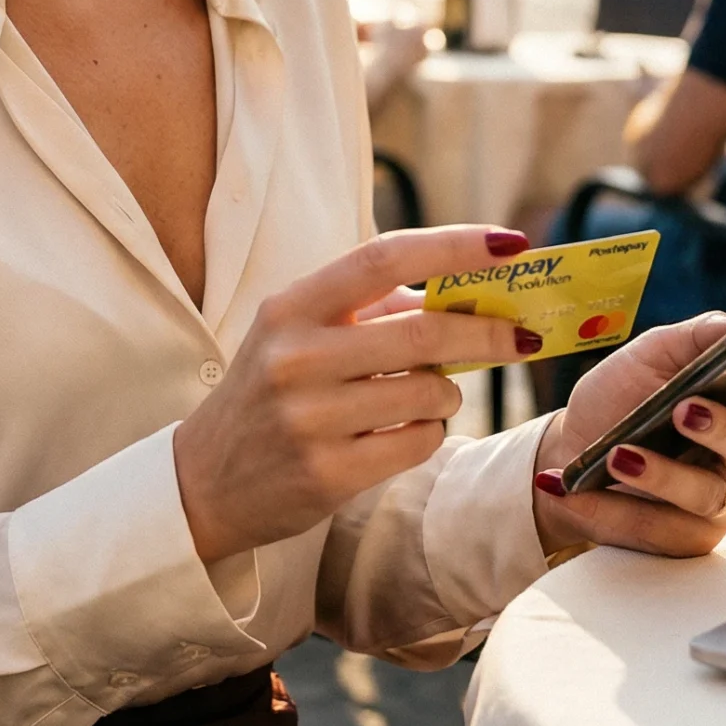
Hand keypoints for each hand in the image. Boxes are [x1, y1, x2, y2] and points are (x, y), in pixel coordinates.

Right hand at [174, 225, 535, 564]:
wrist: (204, 482)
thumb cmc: (269, 393)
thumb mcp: (298, 335)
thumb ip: (370, 310)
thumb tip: (463, 294)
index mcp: (290, 307)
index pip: (383, 257)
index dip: (454, 246)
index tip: (510, 243)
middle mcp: (295, 358)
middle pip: (423, 334)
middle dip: (487, 333)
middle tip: (521, 335)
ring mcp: (309, 419)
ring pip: (428, 395)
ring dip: (449, 394)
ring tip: (431, 396)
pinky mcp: (327, 473)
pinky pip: (417, 444)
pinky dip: (429, 434)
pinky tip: (405, 433)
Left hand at [531, 312, 725, 559]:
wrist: (571, 449)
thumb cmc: (621, 398)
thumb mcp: (650, 355)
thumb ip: (696, 337)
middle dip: (720, 428)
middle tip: (683, 409)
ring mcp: (719, 501)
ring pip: (707, 495)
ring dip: (662, 474)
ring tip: (618, 455)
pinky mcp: (685, 537)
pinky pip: (657, 527)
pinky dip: (612, 508)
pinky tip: (578, 490)